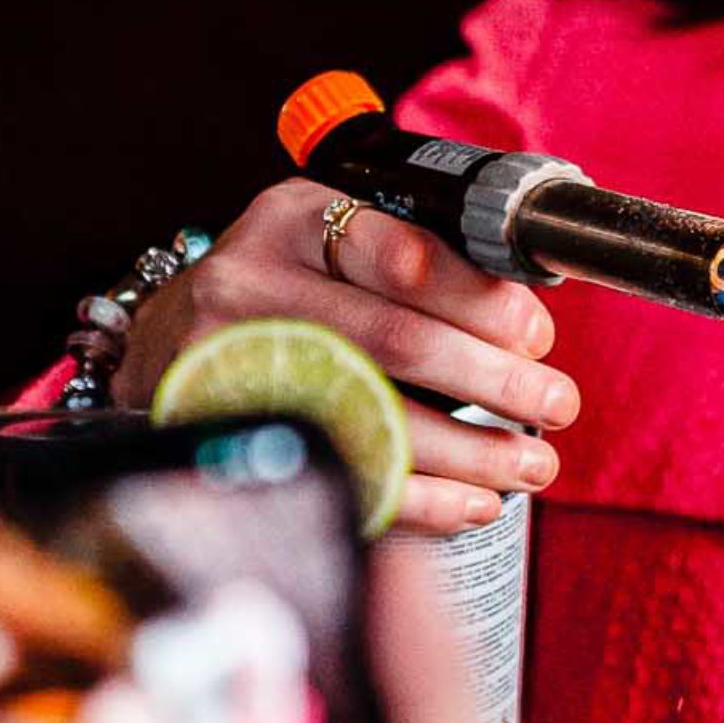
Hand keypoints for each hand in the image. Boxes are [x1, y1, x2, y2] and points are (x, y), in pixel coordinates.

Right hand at [118, 179, 578, 534]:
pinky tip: (472, 503)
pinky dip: (421, 501)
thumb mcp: (332, 239)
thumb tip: (526, 318)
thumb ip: (414, 257)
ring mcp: (230, 366)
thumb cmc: (282, 286)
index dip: (482, 300)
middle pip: (395, 341)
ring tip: (532, 464)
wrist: (167, 341)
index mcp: (292, 219)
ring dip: (471, 452)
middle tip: (556, 403)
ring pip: (376, 418)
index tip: (534, 334)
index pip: (401, 254)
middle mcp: (251, 284)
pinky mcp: (230, 437)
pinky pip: (343, 477)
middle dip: (494, 381)